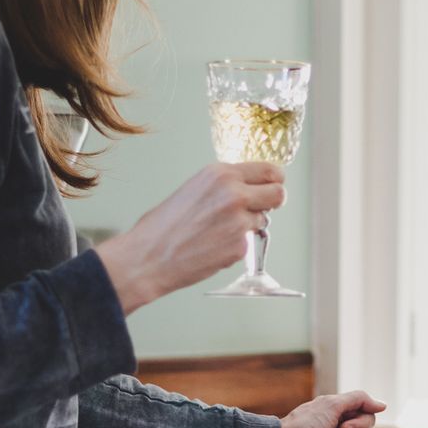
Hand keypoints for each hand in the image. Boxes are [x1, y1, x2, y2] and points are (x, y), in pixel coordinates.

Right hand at [94, 162, 285, 313]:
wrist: (148, 257)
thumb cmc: (163, 226)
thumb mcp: (195, 189)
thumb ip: (224, 186)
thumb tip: (248, 190)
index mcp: (221, 174)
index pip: (269, 170)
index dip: (273, 181)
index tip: (271, 187)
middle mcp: (235, 194)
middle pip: (279, 194)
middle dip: (272, 202)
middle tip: (259, 209)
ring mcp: (239, 222)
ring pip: (264, 220)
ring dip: (249, 226)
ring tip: (219, 231)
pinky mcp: (240, 247)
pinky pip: (249, 243)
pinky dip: (236, 246)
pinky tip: (213, 247)